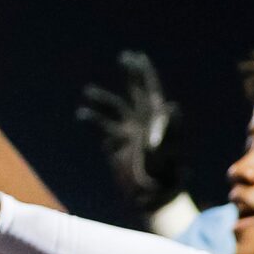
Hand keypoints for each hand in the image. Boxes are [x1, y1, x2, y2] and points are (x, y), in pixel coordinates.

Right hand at [78, 51, 188, 219]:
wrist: (152, 196)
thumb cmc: (166, 173)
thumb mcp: (170, 149)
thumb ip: (170, 129)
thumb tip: (171, 106)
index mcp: (158, 119)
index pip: (150, 90)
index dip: (144, 73)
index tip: (137, 57)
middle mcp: (143, 122)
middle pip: (135, 93)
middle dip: (131, 77)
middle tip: (125, 58)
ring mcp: (128, 132)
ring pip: (114, 109)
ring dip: (102, 100)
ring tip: (89, 93)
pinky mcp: (116, 145)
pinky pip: (101, 128)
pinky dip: (92, 119)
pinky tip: (82, 114)